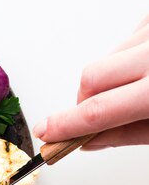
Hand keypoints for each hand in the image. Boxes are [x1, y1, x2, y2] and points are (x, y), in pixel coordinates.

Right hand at [33, 13, 148, 148]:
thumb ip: (128, 133)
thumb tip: (88, 140)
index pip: (98, 110)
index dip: (66, 125)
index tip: (45, 132)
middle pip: (90, 79)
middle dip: (85, 101)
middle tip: (98, 118)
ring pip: (104, 61)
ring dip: (107, 82)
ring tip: (135, 89)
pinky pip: (122, 44)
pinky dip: (124, 63)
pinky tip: (144, 69)